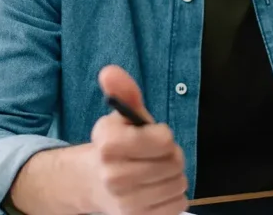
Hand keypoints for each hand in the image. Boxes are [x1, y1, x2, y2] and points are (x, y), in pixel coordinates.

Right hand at [87, 65, 188, 214]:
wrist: (94, 183)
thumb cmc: (116, 147)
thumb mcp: (120, 117)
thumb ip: (123, 92)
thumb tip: (110, 71)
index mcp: (108, 143)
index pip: (163, 139)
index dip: (162, 135)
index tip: (151, 135)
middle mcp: (113, 175)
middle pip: (174, 162)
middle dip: (170, 155)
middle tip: (154, 155)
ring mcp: (125, 202)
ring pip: (178, 183)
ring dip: (172, 176)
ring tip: (155, 172)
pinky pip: (178, 204)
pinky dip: (173, 196)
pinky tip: (156, 189)